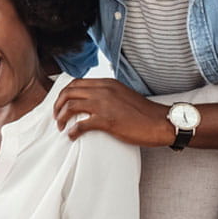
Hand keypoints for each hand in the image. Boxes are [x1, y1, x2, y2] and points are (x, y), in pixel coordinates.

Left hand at [53, 78, 172, 146]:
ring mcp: (104, 104)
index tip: (61, 104)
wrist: (161, 122)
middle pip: (69, 92)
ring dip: (61, 117)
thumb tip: (92, 101)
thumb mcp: (122, 94)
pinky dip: (72, 131)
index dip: (64, 94)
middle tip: (57, 117)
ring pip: (71, 106)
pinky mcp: (107, 120)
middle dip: (58, 105)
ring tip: (61, 126)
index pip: (76, 83)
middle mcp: (103, 90)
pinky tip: (72, 136)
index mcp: (106, 83)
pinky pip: (81, 124)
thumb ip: (107, 93)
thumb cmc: (143, 112)